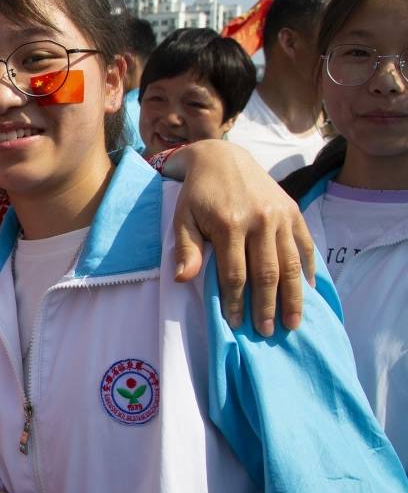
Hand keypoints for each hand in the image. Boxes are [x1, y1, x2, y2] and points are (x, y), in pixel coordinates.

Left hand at [166, 140, 314, 335]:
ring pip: (290, 264)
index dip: (236, 302)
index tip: (235, 324)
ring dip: (293, 297)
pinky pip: (304, 245)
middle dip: (267, 306)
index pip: (235, 274)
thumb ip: (186, 249)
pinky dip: (309, 269)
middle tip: (267, 333)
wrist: (221, 158)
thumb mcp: (183, 218)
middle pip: (267, 273)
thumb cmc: (197, 194)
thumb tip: (183, 280)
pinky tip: (309, 291)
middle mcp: (260, 220)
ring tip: (292, 323)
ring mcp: (280, 216)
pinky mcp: (293, 211)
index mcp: (230, 224)